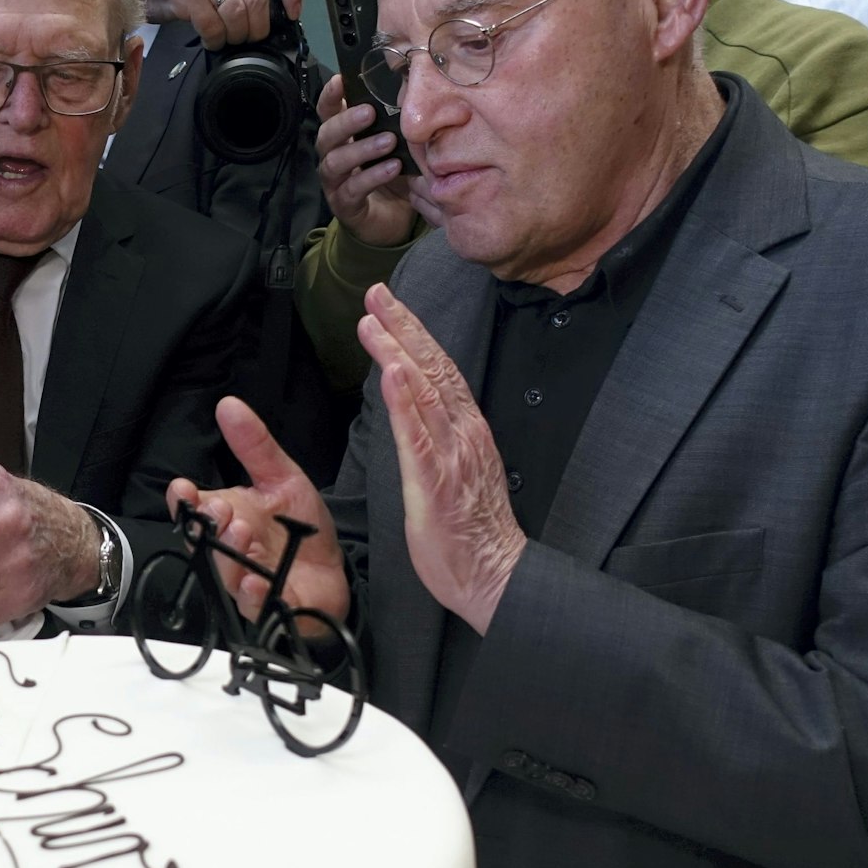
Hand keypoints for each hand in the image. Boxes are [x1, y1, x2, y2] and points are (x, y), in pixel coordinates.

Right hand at [167, 398, 350, 622]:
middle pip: (203, 544)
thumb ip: (255, 446)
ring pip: (225, 575)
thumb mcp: (283, 477)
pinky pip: (254, 607)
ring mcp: (246, 581)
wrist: (335, 570)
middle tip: (223, 512)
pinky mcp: (269, 608)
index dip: (182, 502)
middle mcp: (231, 551)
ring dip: (229, 557)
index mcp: (227, 518)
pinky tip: (258, 582)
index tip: (183, 489)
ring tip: (243, 534)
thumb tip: (229, 406)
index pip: (192, 510)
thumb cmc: (302, 528)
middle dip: (208, 527)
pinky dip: (253, 595)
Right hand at [314, 73, 418, 248]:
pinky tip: (393, 168)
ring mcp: (335, 183)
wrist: (394, 220)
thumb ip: (395, 121)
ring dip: (361, 149)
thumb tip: (414, 89)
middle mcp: (333, 157)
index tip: (340, 79)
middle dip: (346, 122)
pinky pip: (353, 189)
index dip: (329, 95)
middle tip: (370, 112)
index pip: (327, 112)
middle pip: (326, 135)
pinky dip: (373, 177)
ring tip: (388, 141)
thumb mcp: (397, 144)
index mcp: (342, 137)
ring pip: (335, 162)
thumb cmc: (393, 174)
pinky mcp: (344, 205)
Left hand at [356, 284, 525, 633]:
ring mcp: (451, 454)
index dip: (413, 334)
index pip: (437, 371)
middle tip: (377, 292)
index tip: (387, 304)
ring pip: (425, 393)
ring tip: (375, 321)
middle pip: (433, 368)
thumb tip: (415, 404)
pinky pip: (418, 436)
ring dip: (399, 352)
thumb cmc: (467, 529)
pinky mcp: (438, 481)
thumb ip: (435, 435)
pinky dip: (405, 401)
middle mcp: (462, 433)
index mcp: (463, 430)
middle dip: (404, 326)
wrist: (493, 575)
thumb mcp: (450, 469)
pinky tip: (392, 373)